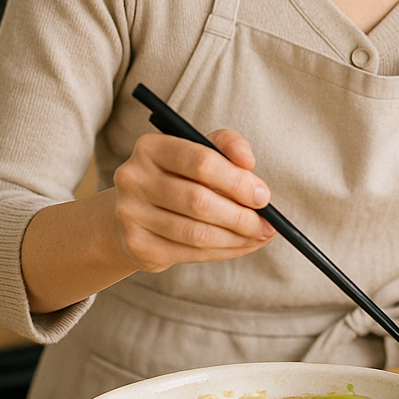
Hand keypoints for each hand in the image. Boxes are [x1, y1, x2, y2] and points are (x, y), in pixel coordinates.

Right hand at [110, 128, 275, 273]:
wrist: (133, 214)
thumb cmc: (177, 177)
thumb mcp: (199, 150)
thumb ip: (226, 144)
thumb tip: (247, 161)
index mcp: (150, 147)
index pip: (201, 161)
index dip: (238, 181)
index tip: (263, 196)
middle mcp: (133, 179)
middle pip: (199, 201)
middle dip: (241, 216)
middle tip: (267, 224)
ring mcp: (131, 215)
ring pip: (196, 232)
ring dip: (236, 238)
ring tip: (259, 236)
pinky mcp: (137, 246)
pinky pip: (190, 253)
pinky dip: (223, 251)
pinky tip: (240, 245)